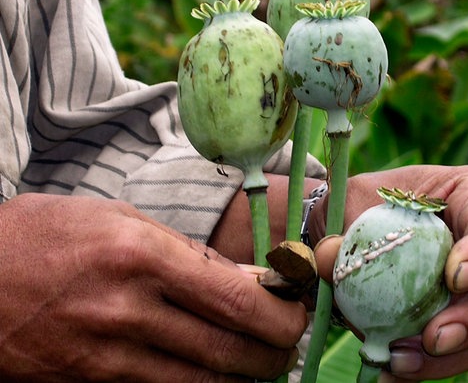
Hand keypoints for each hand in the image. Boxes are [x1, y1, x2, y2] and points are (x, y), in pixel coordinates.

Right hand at [0, 193, 305, 381]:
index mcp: (141, 255)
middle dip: (274, 352)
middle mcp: (127, 309)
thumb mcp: (121, 222)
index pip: (235, 297)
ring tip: (259, 360)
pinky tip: (215, 374)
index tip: (297, 311)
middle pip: (230, 348)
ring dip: (245, 376)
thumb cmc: (48, 236)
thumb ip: (191, 255)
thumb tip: (254, 281)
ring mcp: (105, 355)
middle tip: (288, 343)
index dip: (280, 313)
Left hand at [311, 165, 467, 380]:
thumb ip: (345, 227)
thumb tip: (332, 255)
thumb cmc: (364, 206)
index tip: (455, 279)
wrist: (358, 235)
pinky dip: (438, 366)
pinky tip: (398, 371)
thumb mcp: (350, 203)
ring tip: (401, 361)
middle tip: (434, 339)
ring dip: (457, 352)